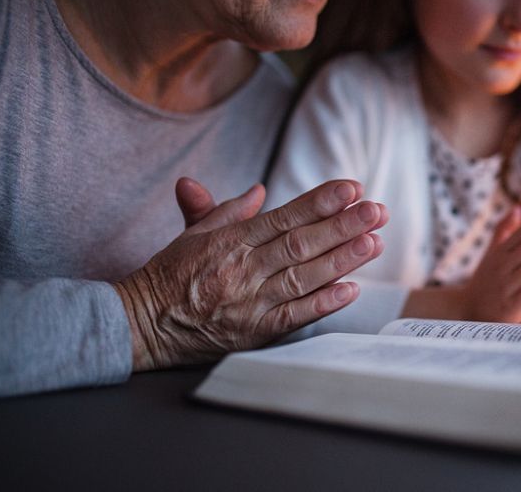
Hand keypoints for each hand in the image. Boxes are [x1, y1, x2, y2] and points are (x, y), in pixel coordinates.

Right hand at [114, 179, 387, 371]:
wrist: (142, 324)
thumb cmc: (170, 275)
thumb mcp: (192, 234)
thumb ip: (227, 210)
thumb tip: (259, 189)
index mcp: (231, 240)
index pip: (284, 216)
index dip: (320, 202)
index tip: (352, 188)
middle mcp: (243, 268)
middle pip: (301, 243)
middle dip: (343, 225)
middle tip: (377, 211)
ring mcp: (250, 302)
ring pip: (303, 277)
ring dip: (342, 259)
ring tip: (374, 241)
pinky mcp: (253, 332)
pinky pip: (292, 317)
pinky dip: (323, 304)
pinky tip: (351, 290)